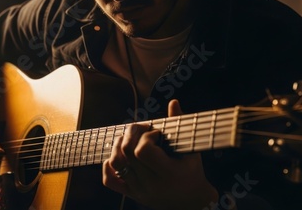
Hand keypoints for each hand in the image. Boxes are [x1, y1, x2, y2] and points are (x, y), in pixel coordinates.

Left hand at [103, 99, 217, 209]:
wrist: (192, 204)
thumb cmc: (193, 172)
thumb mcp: (191, 150)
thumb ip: (180, 125)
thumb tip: (173, 102)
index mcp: (167, 173)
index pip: (143, 150)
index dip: (146, 136)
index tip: (156, 133)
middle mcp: (150, 183)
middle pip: (127, 153)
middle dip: (132, 134)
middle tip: (142, 130)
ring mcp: (138, 190)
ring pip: (115, 163)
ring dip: (118, 146)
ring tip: (130, 139)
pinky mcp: (131, 194)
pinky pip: (109, 180)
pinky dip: (108, 165)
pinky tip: (119, 156)